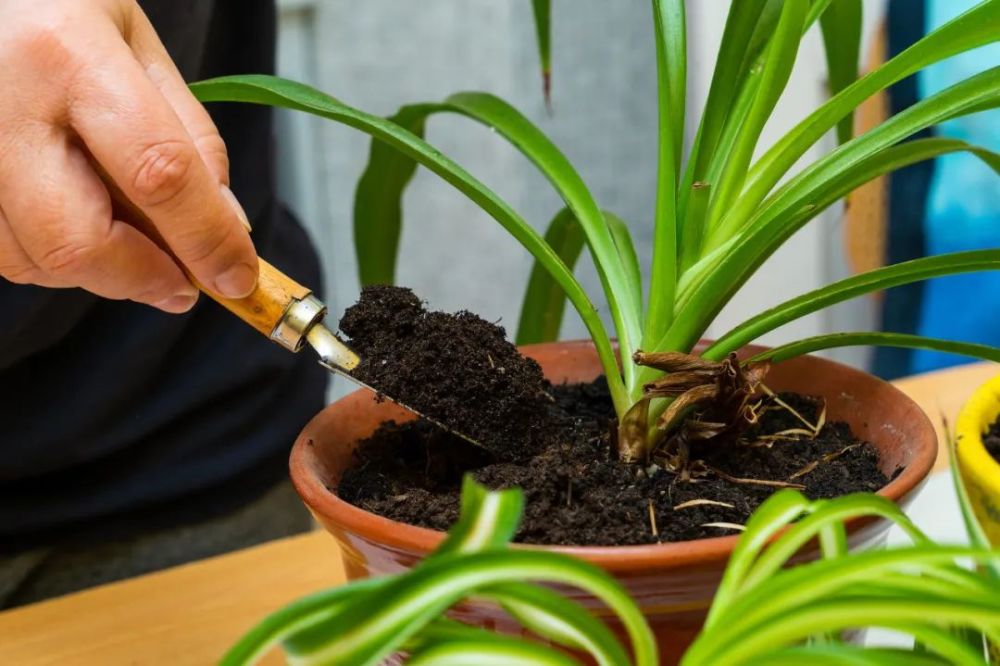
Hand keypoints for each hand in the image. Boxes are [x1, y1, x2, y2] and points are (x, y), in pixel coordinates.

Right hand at [0, 0, 257, 312]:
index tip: (237, 276)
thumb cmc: (57, 8)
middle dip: (142, 278)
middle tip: (182, 282)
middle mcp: (1, 102)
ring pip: (31, 258)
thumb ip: (189, 137)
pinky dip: (55, 259)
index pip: (158, 172)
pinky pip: (3, 250)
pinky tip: (81, 225)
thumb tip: (227, 225)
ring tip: (131, 243)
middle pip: (76, 240)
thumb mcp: (141, 48)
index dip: (206, 239)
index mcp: (67, 53)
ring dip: (99, 273)